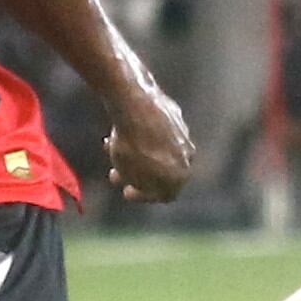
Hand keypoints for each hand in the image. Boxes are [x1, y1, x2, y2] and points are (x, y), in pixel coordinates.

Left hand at [103, 84, 195, 202]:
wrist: (136, 105)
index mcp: (181, 175)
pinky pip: (157, 131)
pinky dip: (142, 135)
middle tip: (116, 173)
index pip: (165, 195)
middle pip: (161, 171)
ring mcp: (183, 134)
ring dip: (136, 153)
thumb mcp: (130, 174)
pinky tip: (120, 132)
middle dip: (137, 173)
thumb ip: (138, 184)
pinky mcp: (175, 115)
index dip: (143, 195)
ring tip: (111, 149)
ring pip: (158, 150)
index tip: (127, 190)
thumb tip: (141, 184)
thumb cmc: (132, 145)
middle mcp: (188, 156)